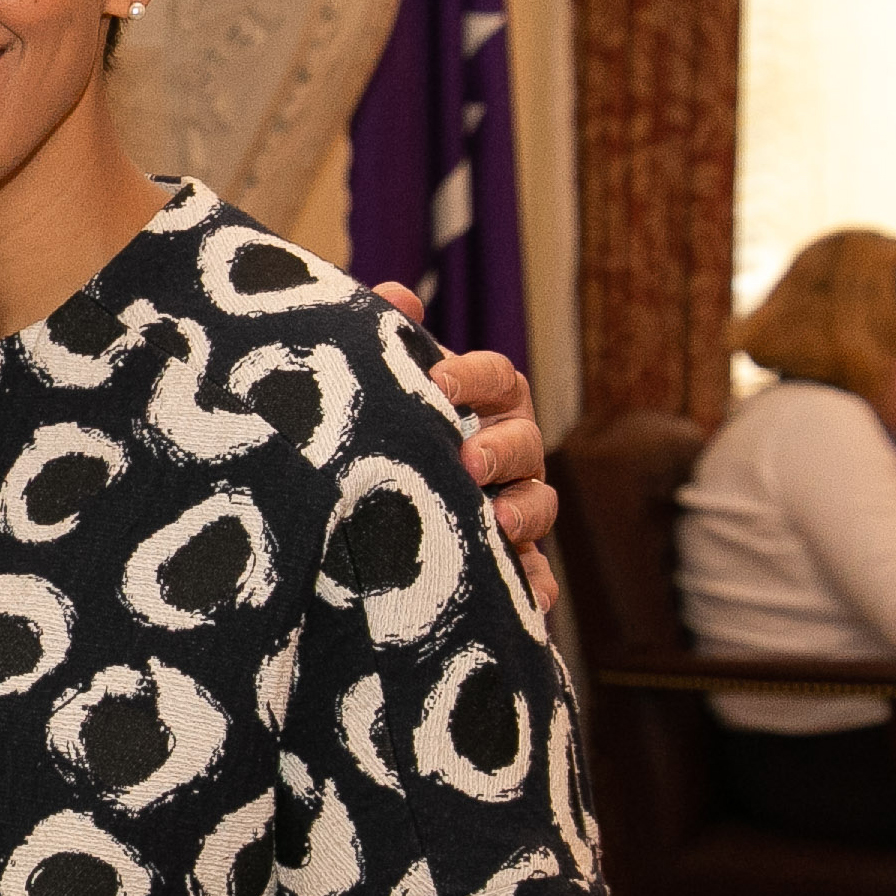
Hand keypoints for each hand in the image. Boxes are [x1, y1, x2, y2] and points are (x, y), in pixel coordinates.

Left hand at [372, 281, 560, 612]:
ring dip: (524, 514)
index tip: (432, 382)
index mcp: (484, 401)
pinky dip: (534, 587)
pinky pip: (533, 576)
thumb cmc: (380, 424)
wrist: (357, 495)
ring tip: (496, 525)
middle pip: (527, 442)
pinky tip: (531, 603)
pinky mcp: (507, 559)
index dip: (471, 377)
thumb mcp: (378, 382)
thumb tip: (395, 292)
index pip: (497, 377)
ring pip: (539, 505)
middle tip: (467, 460)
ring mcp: (513, 504)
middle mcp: (508, 450)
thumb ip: (387, 340)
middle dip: (502, 450)